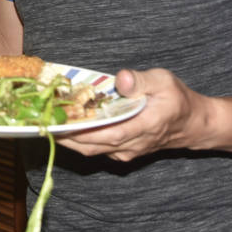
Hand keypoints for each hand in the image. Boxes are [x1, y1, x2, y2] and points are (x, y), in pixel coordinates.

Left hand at [56, 68, 210, 161]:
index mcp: (142, 127)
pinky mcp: (120, 152)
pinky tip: (65, 124)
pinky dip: (78, 139)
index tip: (55, 120)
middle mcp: (131, 145)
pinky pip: (95, 149)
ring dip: (67, 138)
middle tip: (40, 118)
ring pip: (90, 150)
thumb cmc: (177, 99)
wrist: (192, 124)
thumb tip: (120, 80)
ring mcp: (125, 152)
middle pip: (90, 146)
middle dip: (63, 134)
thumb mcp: (163, 81)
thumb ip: (140, 81)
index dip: (78, 130)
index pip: (105, 134)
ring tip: (46, 120)